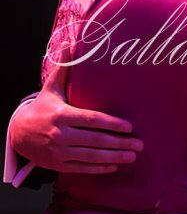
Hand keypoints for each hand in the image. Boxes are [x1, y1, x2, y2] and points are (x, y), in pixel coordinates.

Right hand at [10, 61, 142, 173]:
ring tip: (132, 156)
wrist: (18, 134)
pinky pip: (83, 168)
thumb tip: (70, 45)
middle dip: (120, 143)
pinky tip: (115, 165)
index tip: (129, 127)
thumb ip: (64, 71)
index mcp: (61, 115)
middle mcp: (60, 135)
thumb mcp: (51, 89)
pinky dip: (100, 168)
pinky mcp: (58, 165)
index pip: (91, 120)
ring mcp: (59, 152)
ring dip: (114, 157)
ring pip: (92, 156)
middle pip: (95, 140)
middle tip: (139, 144)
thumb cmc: (42, 109)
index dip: (111, 124)